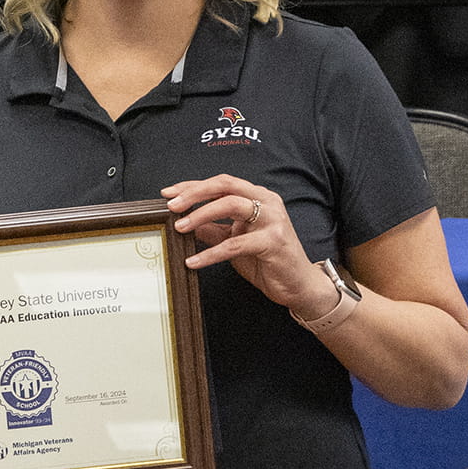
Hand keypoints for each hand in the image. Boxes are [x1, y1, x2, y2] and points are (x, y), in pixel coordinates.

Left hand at [161, 174, 332, 317]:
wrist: (300, 285)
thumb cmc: (268, 261)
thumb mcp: (234, 241)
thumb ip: (214, 229)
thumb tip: (184, 221)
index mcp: (258, 197)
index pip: (221, 183)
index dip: (193, 186)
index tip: (168, 193)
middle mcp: (267, 202)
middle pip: (225, 185)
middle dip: (195, 193)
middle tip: (172, 206)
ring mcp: (273, 219)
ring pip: (231, 205)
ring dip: (201, 215)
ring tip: (180, 227)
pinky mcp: (273, 241)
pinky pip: (235, 244)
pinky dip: (211, 253)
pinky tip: (194, 262)